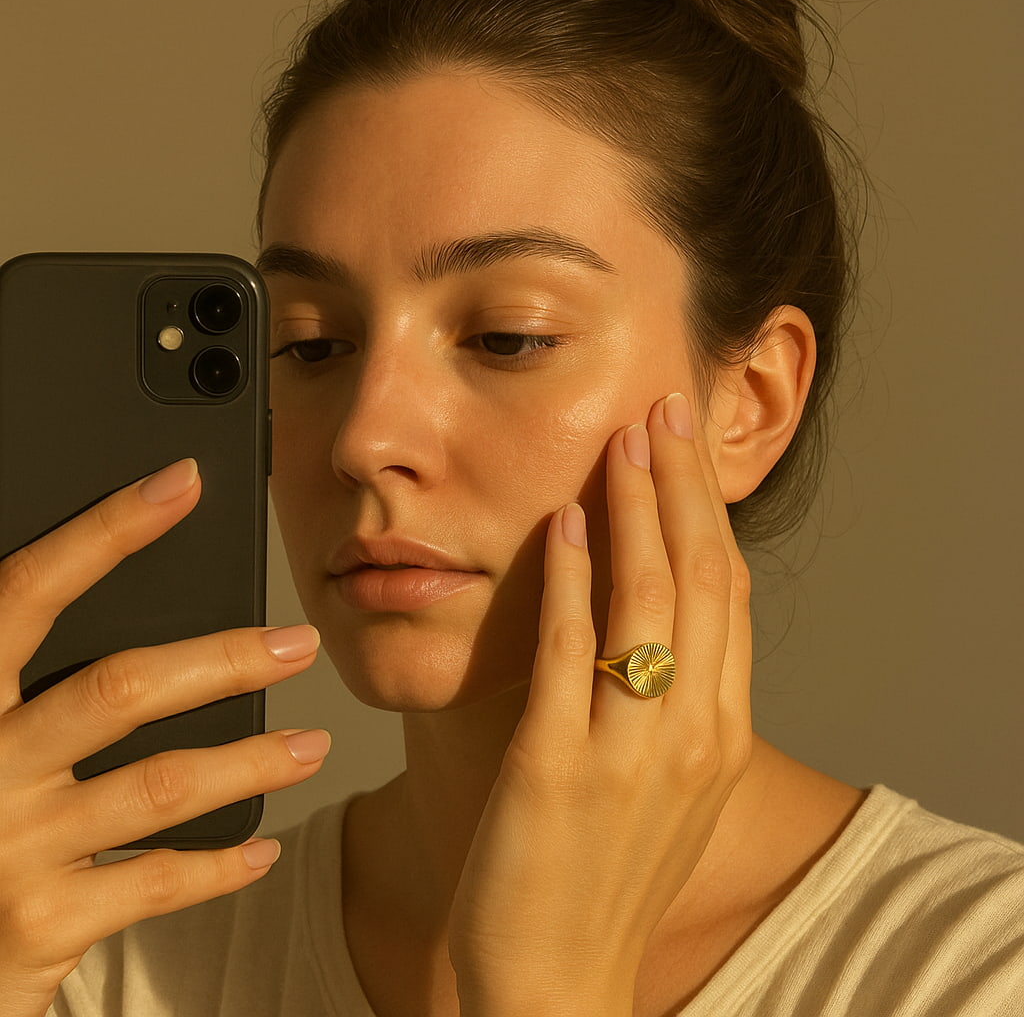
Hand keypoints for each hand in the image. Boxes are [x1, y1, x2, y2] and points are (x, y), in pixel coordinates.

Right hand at [0, 460, 328, 1016]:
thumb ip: (28, 677)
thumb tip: (124, 602)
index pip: (31, 593)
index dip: (106, 532)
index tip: (180, 484)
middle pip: (120, 689)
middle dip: (223, 662)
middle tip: (298, 646)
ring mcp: (11, 844)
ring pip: (160, 785)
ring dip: (251, 761)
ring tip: (313, 746)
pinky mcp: (40, 922)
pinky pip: (155, 882)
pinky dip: (218, 865)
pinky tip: (261, 847)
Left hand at [449, 394, 752, 1015]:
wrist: (558, 981)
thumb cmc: (604, 873)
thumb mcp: (662, 780)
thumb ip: (669, 696)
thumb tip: (655, 607)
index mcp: (718, 732)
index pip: (727, 594)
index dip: (708, 511)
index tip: (687, 446)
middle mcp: (690, 735)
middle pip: (700, 580)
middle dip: (680, 486)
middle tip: (662, 410)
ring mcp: (628, 752)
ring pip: (648, 604)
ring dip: (634, 512)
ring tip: (620, 443)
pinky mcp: (559, 770)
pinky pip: (570, 655)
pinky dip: (570, 581)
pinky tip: (560, 523)